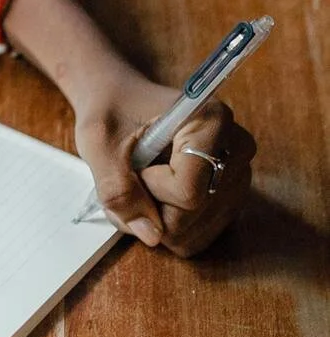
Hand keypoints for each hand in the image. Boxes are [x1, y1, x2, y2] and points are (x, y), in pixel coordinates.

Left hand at [72, 67, 256, 256]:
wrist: (120, 100)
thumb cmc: (110, 112)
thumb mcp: (98, 143)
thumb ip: (117, 188)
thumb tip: (151, 236)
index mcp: (211, 121)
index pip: (187, 191)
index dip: (150, 188)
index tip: (137, 162)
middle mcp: (236, 149)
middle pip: (193, 215)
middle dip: (149, 206)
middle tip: (134, 174)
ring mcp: (238, 177)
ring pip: (194, 232)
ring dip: (156, 218)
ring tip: (143, 182)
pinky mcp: (230, 199)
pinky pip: (197, 236)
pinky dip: (167, 226)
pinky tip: (156, 195)